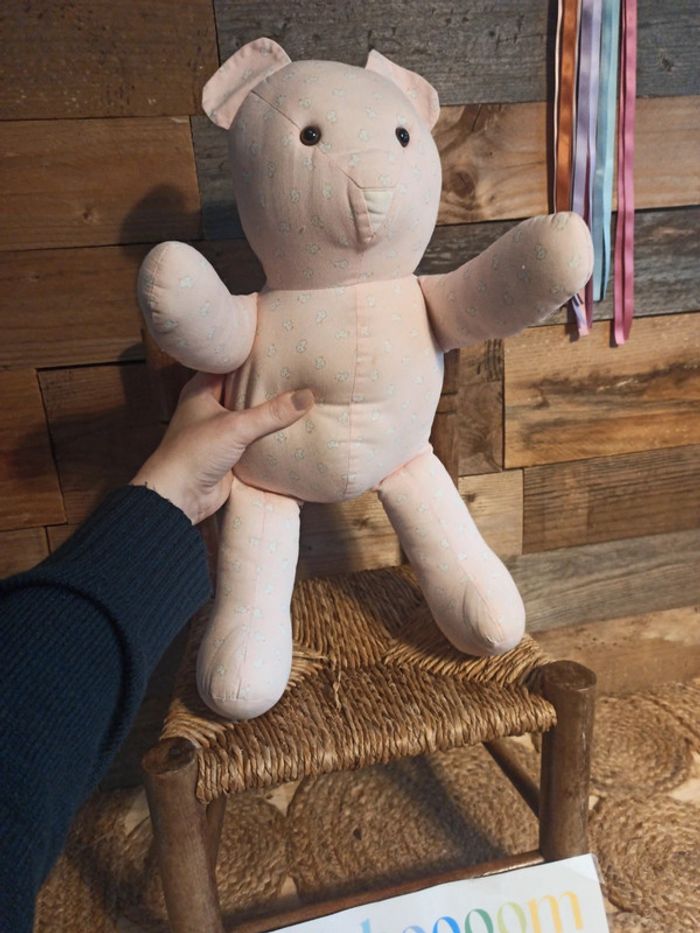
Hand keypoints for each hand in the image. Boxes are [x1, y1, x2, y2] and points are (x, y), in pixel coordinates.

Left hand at [131, 373, 313, 523]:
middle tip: (297, 370)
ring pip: (250, 416)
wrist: (179, 497)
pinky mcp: (229, 453)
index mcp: (201, 390)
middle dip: (267, 384)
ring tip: (301, 395)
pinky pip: (254, 439)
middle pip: (243, 390)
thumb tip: (307, 396)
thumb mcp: (236, 427)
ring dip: (270, 412)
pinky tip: (292, 428)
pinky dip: (269, 436)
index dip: (252, 355)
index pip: (230, 363)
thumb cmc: (195, 453)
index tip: (279, 347)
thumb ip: (271, 413)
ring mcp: (220, 431)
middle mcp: (210, 407)